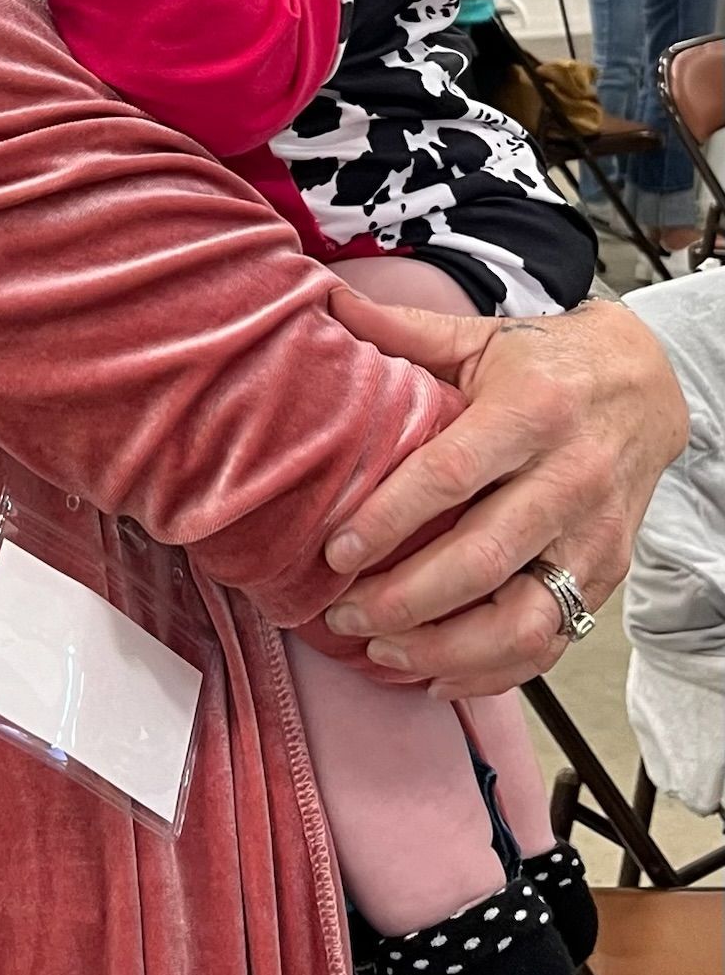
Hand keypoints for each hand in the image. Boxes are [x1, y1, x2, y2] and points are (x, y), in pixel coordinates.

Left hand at [319, 290, 686, 698]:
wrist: (650, 384)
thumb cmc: (548, 365)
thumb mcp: (480, 340)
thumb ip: (403, 331)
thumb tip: (324, 300)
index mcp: (531, 411)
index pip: (452, 476)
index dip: (391, 520)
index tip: (336, 551)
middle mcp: (570, 477)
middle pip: (484, 559)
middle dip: (406, 599)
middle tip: (344, 613)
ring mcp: (594, 534)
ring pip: (526, 619)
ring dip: (449, 649)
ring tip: (384, 649)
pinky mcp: (607, 573)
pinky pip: (553, 641)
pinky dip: (494, 672)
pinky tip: (437, 674)